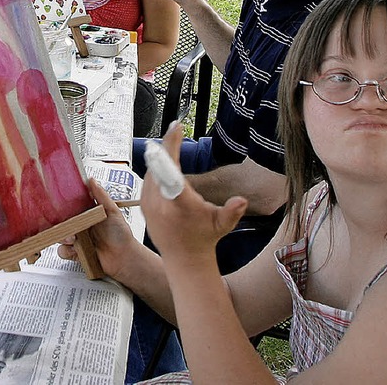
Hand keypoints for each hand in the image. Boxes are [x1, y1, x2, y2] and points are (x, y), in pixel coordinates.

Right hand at [57, 178, 137, 279]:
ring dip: (63, 237)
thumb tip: (92, 180)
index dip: (65, 206)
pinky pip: (63, 251)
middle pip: (63, 222)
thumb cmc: (121, 234)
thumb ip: (101, 196)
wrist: (123, 257)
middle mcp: (82, 226)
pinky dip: (67, 250)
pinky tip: (76, 249)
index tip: (60, 204)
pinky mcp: (76, 253)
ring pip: (60, 236)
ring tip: (74, 238)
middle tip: (68, 225)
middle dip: (62, 223)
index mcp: (89, 214)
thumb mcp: (112, 211)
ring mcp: (79, 239)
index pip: (72, 207)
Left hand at [142, 123, 247, 262]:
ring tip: (170, 142)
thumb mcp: (222, 224)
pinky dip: (155, 168)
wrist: (184, 259)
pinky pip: (147, 180)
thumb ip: (232, 211)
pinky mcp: (144, 206)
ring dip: (160, 156)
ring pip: (151, 170)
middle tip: (175, 129)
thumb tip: (242, 201)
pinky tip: (162, 161)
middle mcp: (160, 202)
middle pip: (159, 164)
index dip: (172, 144)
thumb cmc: (204, 238)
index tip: (176, 127)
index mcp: (178, 202)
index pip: (171, 166)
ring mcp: (149, 204)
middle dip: (167, 145)